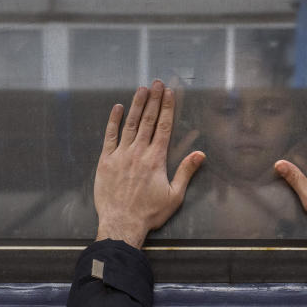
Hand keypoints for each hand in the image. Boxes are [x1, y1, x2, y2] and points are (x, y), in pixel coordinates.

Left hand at [94, 80, 205, 248]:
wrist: (121, 224)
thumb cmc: (149, 213)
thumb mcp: (174, 196)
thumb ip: (186, 172)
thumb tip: (200, 154)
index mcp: (156, 159)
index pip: (163, 127)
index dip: (167, 108)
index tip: (169, 93)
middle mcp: (138, 152)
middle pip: (147, 120)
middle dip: (153, 100)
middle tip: (156, 83)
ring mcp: (120, 155)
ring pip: (130, 124)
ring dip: (136, 105)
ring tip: (142, 89)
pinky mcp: (106, 161)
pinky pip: (110, 136)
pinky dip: (114, 121)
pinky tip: (117, 108)